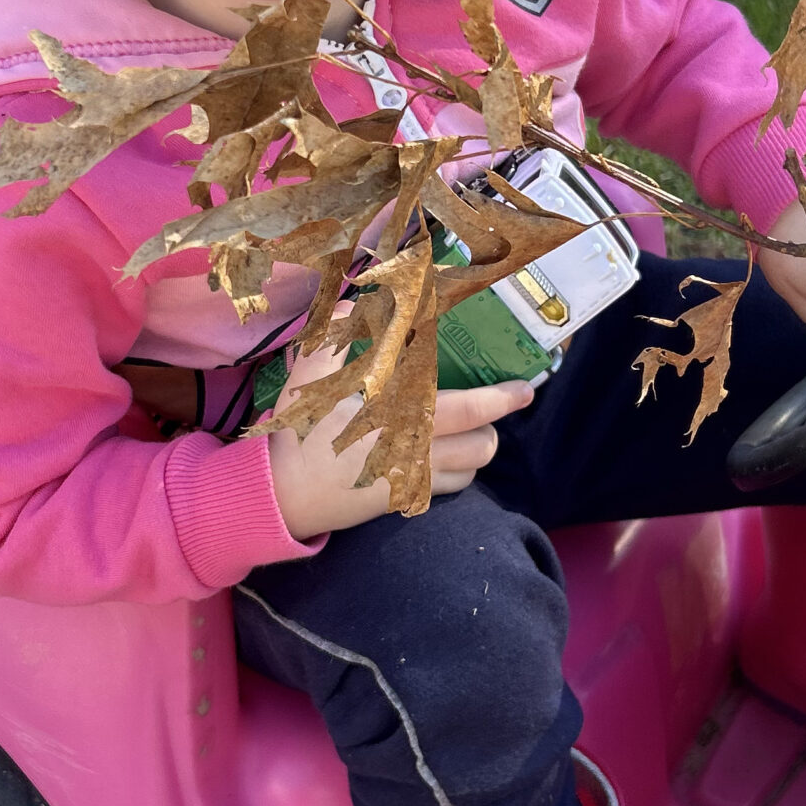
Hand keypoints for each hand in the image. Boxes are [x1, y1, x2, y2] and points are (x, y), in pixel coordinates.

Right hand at [266, 339, 534, 539]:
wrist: (279, 494)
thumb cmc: (298, 431)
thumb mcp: (309, 375)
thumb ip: (334, 335)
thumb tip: (355, 302)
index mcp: (399, 420)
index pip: (466, 412)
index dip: (500, 400)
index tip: (525, 389)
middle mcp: (414, 455)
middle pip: (481, 448)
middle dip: (494, 428)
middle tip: (491, 410)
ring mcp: (409, 482)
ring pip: (469, 472)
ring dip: (475, 451)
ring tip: (466, 430)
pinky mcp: (399, 503)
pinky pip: (444, 490)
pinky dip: (453, 472)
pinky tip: (437, 454)